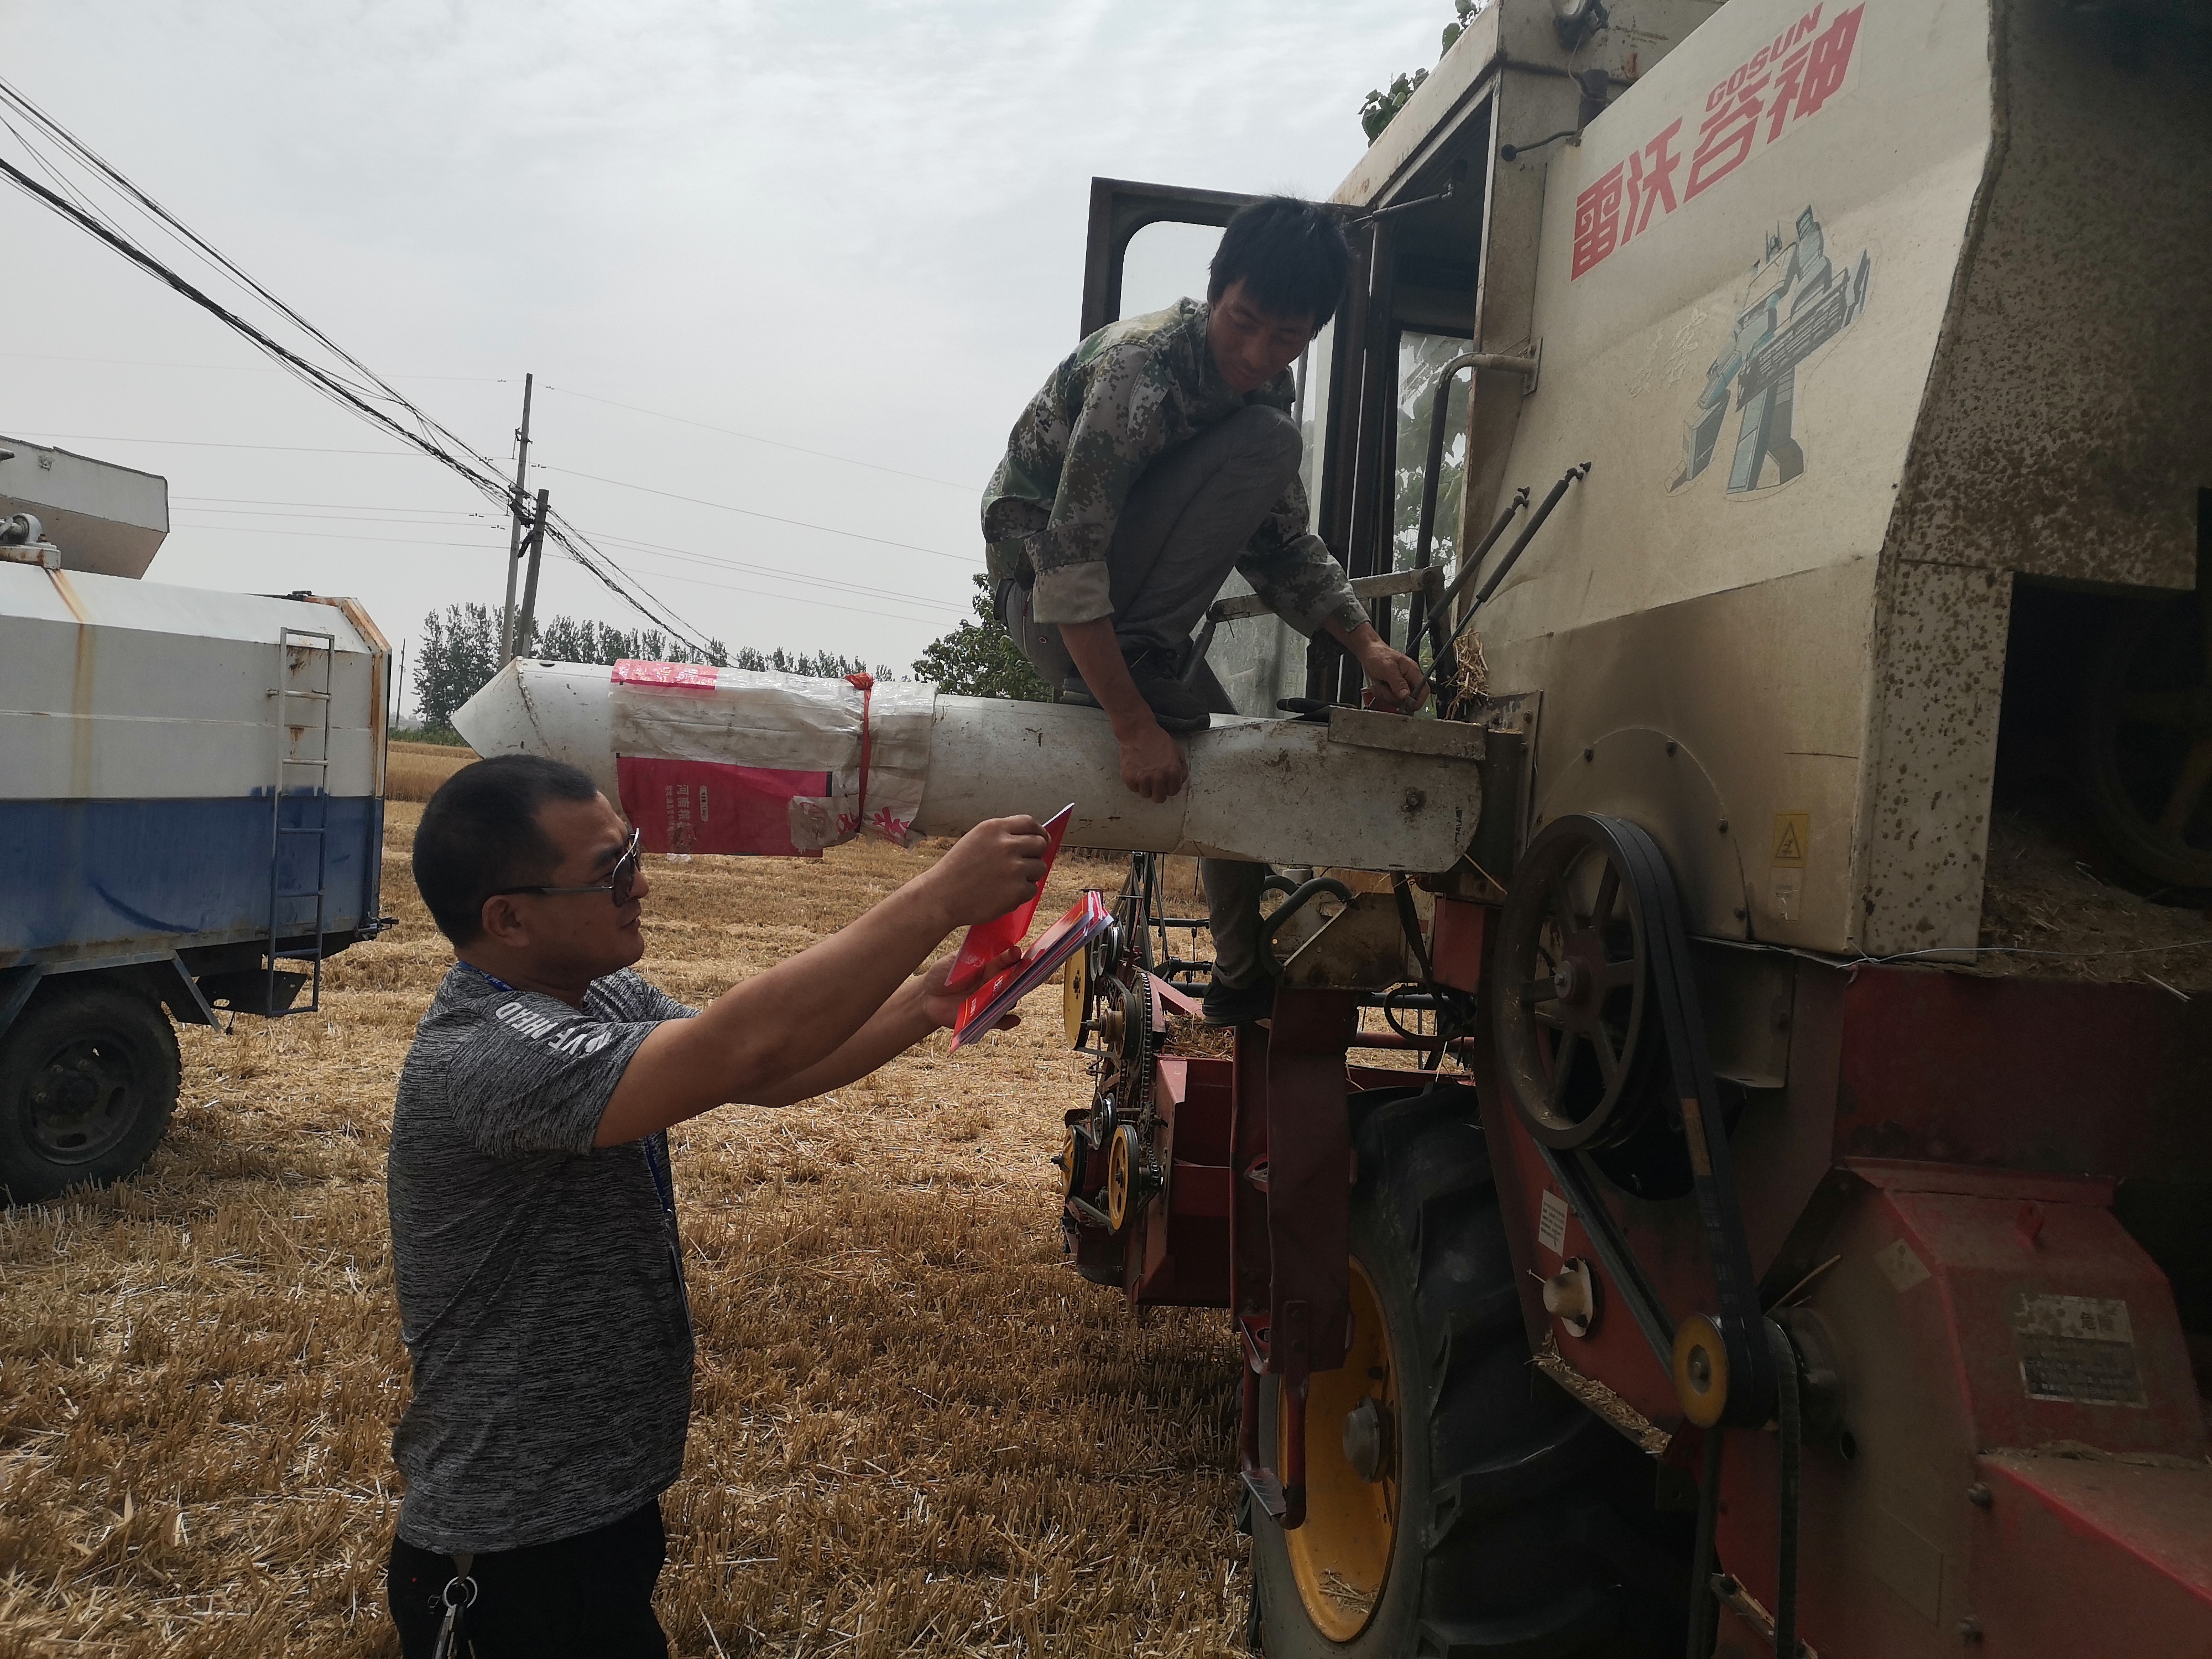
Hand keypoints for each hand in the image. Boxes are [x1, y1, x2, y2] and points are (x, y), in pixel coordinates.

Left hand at [918, 946, 1022, 1028]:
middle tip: (1023, 972)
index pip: (1005, 960)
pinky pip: (1000, 1021)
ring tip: (1014, 994)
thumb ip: (972, 955)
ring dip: (1013, 997)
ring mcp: (990, 1000)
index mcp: (989, 965)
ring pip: (1009, 999)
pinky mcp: (984, 1017)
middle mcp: (994, 982)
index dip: (1012, 956)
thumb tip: (989, 945)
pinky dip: (1008, 1021)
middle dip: (1019, 975)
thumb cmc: (942, 974)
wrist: (927, 997)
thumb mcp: (955, 960)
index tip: (1016, 952)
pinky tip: (1014, 1019)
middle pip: (1012, 979)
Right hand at [927, 815, 1050, 924]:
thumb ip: (1002, 836)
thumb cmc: (956, 871)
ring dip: (1028, 876)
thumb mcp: (975, 840)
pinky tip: (1002, 894)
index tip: (1042, 840)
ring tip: (1006, 882)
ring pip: (1039, 868)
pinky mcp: (1017, 890)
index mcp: (995, 828)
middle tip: (1022, 865)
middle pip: (1040, 844)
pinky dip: (1021, 894)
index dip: (1039, 832)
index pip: (1030, 822)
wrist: (941, 896)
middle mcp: (1007, 845)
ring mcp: (1014, 868)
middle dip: (1035, 855)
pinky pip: (1032, 889)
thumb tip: (1031, 839)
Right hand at [1116, 716, 1188, 803]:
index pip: (1173, 792)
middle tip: (1154, 781)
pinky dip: (1134, 782)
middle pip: (1159, 798)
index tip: (1165, 781)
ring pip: (1145, 795)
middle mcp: (1159, 778)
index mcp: (1173, 772)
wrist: (1137, 731)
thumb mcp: (1177, 751)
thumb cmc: (1158, 739)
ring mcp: (1143, 779)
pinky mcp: (1129, 777)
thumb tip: (1180, 781)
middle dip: (1158, 791)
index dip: (1169, 786)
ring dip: (1146, 786)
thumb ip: (1182, 768)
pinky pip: (1133, 789)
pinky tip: (1136, 770)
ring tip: (1144, 773)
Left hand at [1356, 638, 1429, 711]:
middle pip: (1409, 699)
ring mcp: (1399, 685)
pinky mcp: (1391, 688)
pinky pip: (1389, 698)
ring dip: (1387, 696)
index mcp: (1412, 672)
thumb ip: (1397, 682)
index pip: (1424, 690)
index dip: (1419, 700)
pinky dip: (1382, 694)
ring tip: (1380, 685)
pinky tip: (1378, 686)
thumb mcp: (1388, 668)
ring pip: (1398, 700)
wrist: (1367, 652)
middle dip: (1396, 698)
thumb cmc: (1378, 655)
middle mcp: (1408, 679)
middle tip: (1386, 689)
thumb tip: (1406, 695)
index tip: (1409, 707)